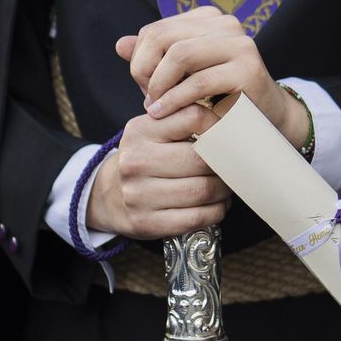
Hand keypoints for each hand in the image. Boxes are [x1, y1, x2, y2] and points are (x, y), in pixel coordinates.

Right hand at [87, 104, 231, 239]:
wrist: (107, 195)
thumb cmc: (143, 160)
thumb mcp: (153, 131)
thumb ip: (184, 120)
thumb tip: (232, 118)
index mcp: (140, 131)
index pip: (193, 117)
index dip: (220, 126)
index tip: (229, 135)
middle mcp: (135, 161)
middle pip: (201, 159)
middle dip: (225, 164)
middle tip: (233, 166)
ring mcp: (138, 194)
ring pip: (203, 190)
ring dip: (224, 190)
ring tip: (226, 186)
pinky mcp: (147, 222)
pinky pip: (196, 217)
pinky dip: (216, 211)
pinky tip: (218, 205)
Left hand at [116, 6, 309, 150]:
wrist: (260, 125)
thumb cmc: (215, 100)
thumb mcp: (180, 78)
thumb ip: (153, 60)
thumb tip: (120, 44)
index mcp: (208, 19)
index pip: (156, 30)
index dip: (140, 60)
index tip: (144, 88)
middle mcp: (226, 24)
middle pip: (163, 37)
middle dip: (145, 71)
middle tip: (147, 98)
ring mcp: (241, 44)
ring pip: (180, 55)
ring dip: (159, 85)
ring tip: (155, 107)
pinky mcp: (249, 70)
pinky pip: (198, 82)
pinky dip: (175, 100)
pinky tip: (165, 113)